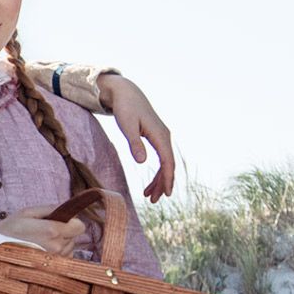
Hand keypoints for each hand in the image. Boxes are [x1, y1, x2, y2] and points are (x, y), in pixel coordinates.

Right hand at [0, 205, 86, 255]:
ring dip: (60, 244)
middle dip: (64, 232)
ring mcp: (55, 259)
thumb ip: (50, 209)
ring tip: (40, 243)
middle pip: (74, 237)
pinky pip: (64, 259)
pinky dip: (57, 255)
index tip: (61, 222)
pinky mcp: (52, 269)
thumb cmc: (9, 232)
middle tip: (44, 232)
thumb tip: (66, 208)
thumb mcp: (27, 212)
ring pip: (69, 248)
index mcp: (52, 230)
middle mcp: (57, 246)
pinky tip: (41, 252)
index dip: (72, 222)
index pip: (80, 226)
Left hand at [98, 74, 175, 202]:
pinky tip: (148, 182)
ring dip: (158, 180)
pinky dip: (156, 171)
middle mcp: (165, 136)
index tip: (166, 194)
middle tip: (154, 201)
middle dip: (162, 184)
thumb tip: (142, 162)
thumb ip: (134, 143)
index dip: (167, 178)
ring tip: (149, 196)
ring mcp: (162, 137)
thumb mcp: (127, 126)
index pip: (167, 161)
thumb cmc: (125, 108)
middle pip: (168, 165)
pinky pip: (160, 157)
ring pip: (165, 163)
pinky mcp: (156, 137)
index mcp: (160, 135)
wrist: (126, 93)